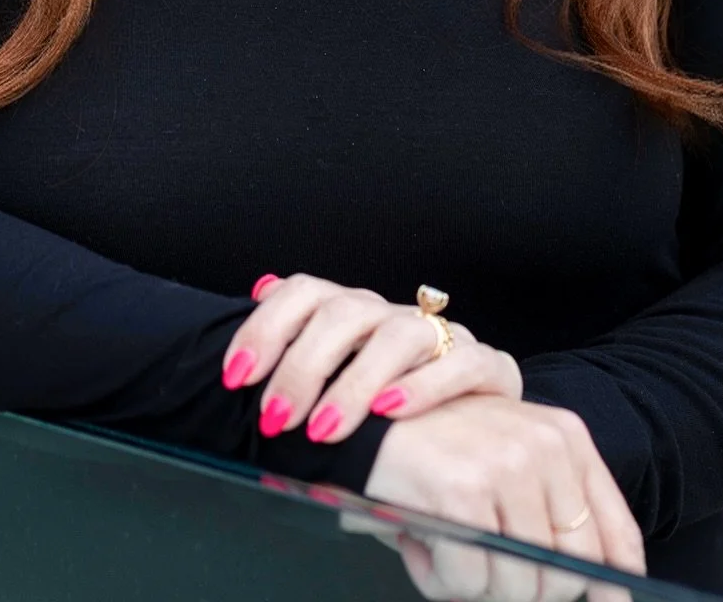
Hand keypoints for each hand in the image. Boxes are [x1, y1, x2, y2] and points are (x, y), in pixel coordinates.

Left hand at [221, 272, 522, 444]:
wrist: (477, 422)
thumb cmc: (393, 406)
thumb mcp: (336, 385)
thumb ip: (295, 355)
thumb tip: (250, 324)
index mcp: (351, 311)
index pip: (302, 292)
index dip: (265, 328)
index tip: (236, 377)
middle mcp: (392, 315)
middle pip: (344, 312)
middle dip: (302, 365)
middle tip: (275, 418)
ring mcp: (441, 336)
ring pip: (396, 335)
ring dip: (354, 384)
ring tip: (323, 429)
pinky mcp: (486, 365)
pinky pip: (460, 363)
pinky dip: (424, 386)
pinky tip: (391, 413)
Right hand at [362, 393, 644, 592]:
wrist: (357, 411)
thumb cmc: (431, 448)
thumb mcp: (503, 463)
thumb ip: (551, 519)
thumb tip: (597, 593)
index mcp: (563, 436)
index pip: (614, 532)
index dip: (612, 586)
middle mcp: (543, 446)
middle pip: (566, 575)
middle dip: (522, 593)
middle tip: (477, 570)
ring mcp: (505, 466)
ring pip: (519, 586)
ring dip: (473, 586)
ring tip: (441, 547)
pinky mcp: (462, 491)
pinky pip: (468, 582)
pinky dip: (439, 579)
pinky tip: (418, 542)